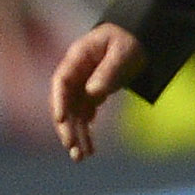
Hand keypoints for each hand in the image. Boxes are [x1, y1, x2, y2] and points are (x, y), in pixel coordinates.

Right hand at [50, 23, 143, 160]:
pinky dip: (86, 131)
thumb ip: (108, 70)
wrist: (136, 38)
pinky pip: (85, 115)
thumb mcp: (123, 51)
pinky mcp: (91, 94)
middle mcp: (75, 74)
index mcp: (77, 58)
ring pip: (74, 114)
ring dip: (76, 135)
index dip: (58, 101)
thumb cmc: (128, 40)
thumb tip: (92, 92)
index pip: (61, 81)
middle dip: (66, 127)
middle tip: (71, 148)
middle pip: (65, 103)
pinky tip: (90, 148)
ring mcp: (81, 85)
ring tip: (81, 157)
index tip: (61, 119)